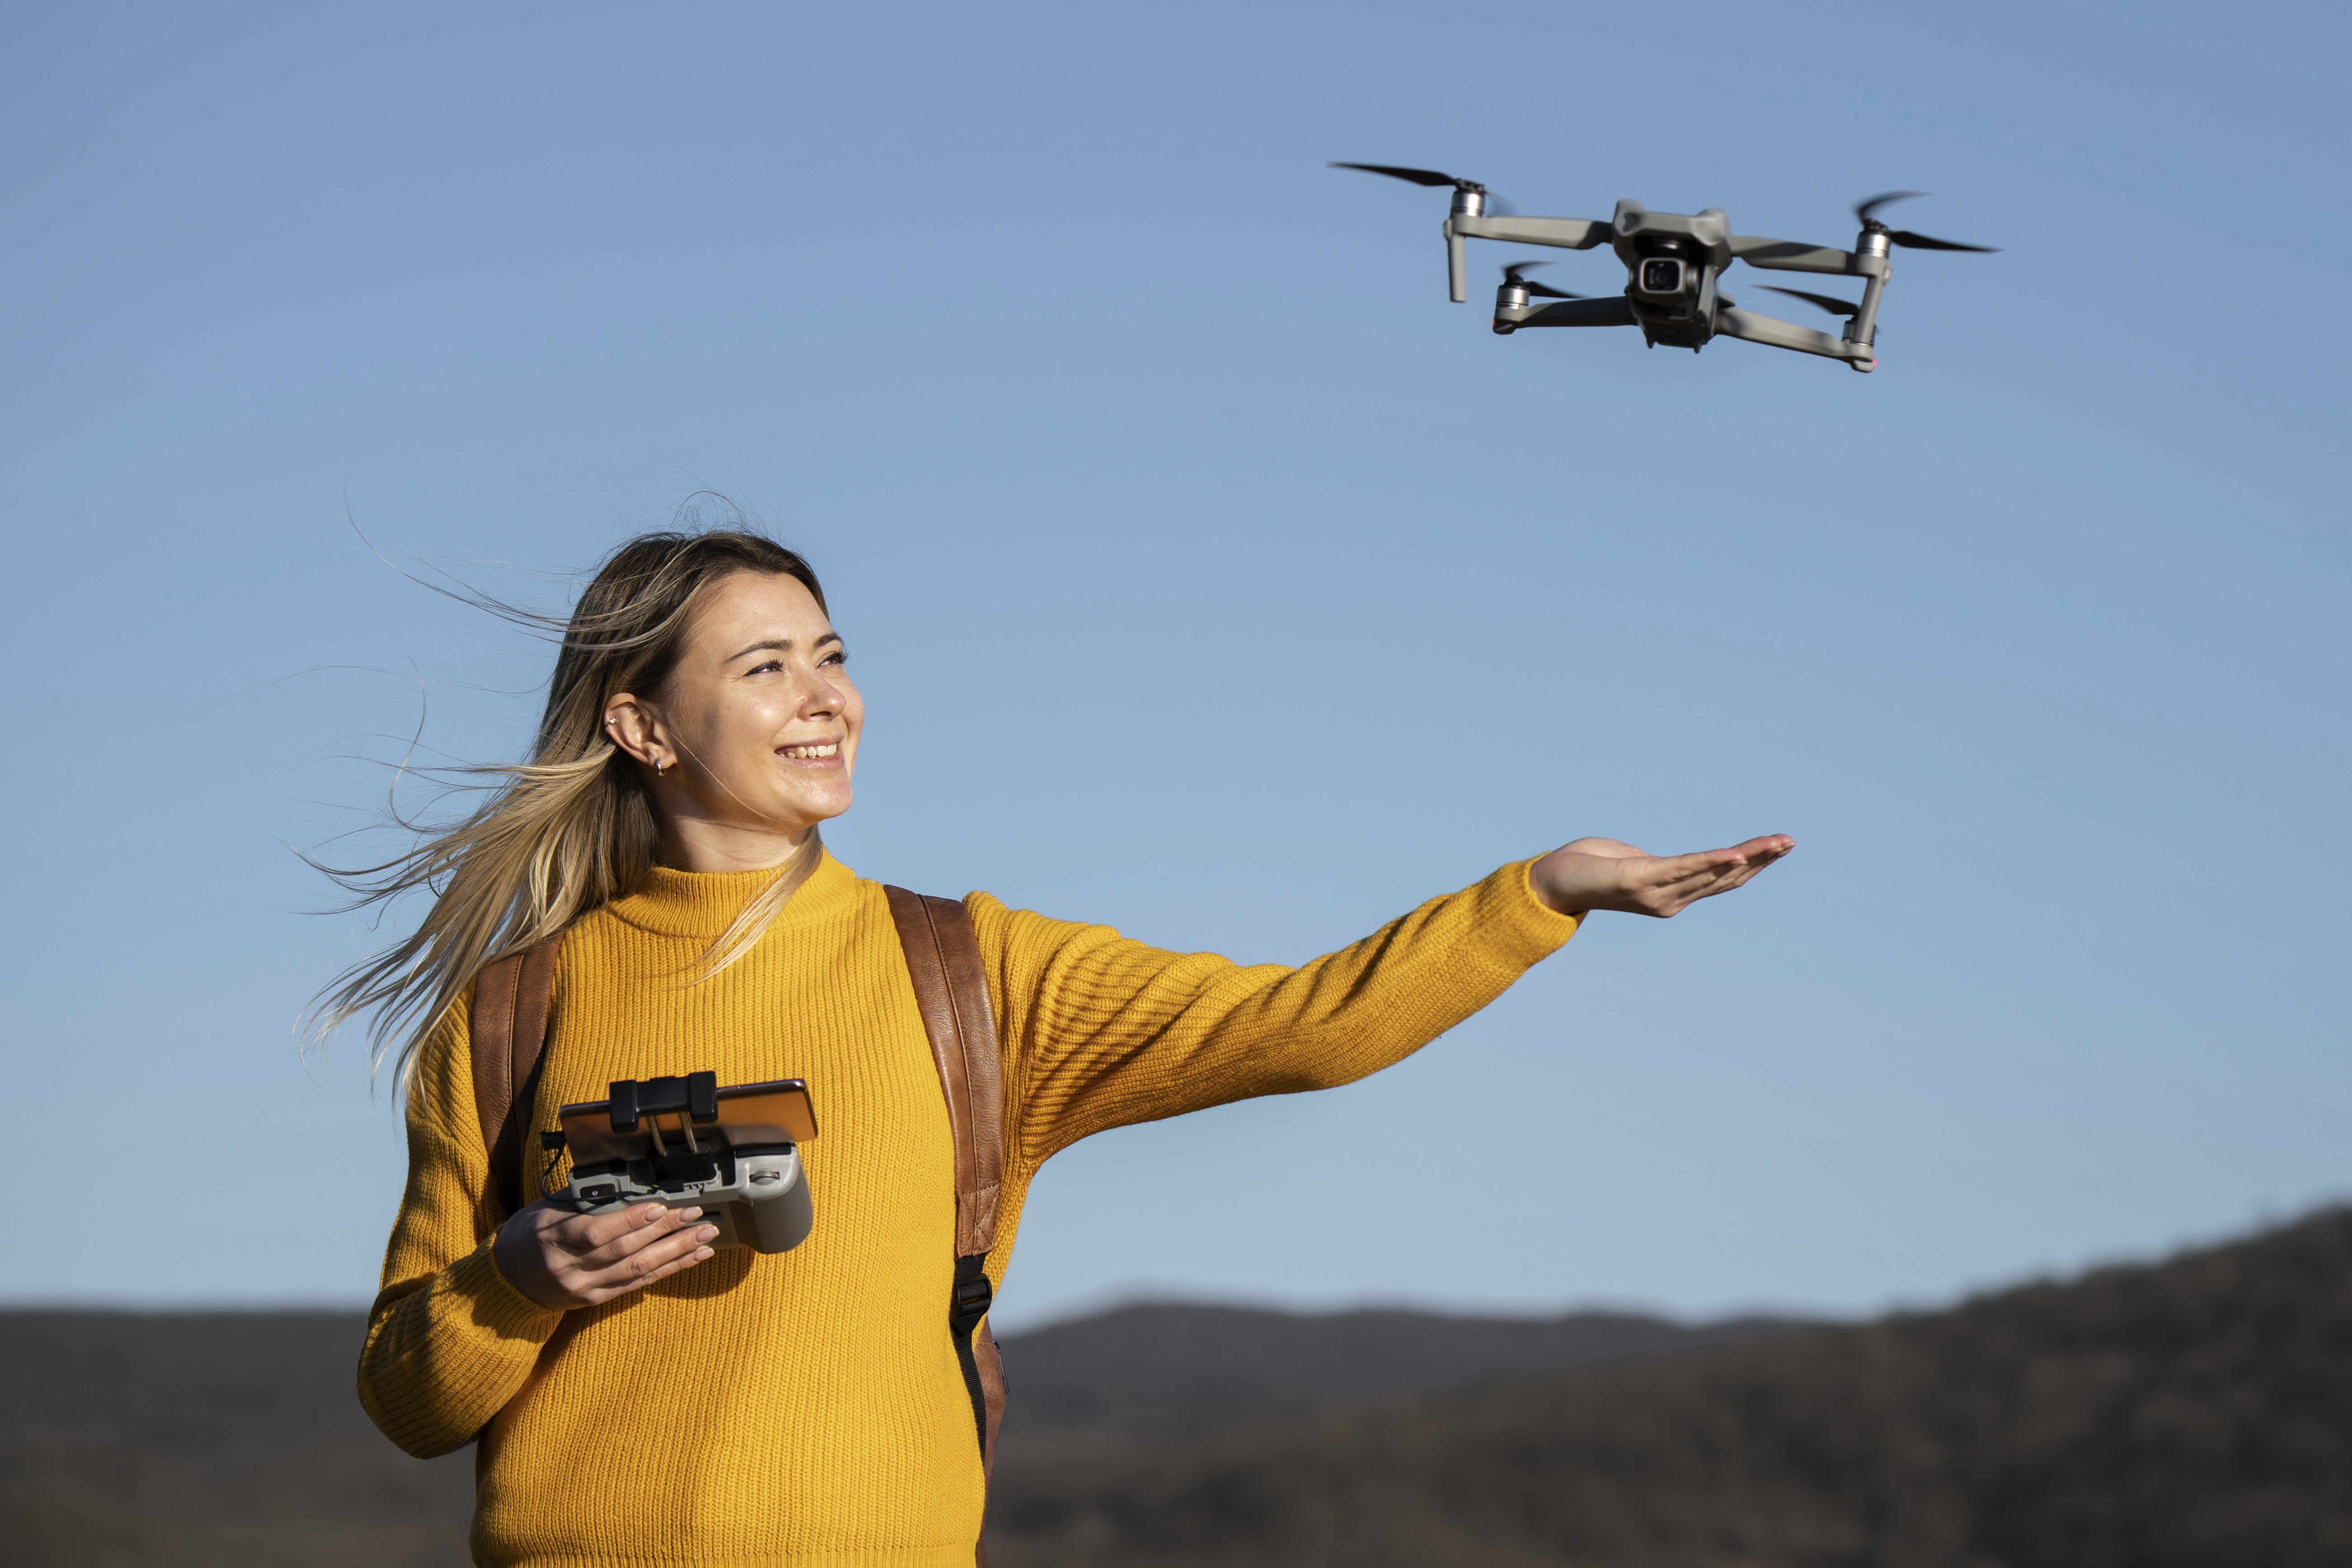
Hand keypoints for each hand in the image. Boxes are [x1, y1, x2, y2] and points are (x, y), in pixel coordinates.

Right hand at [492, 1199, 719, 1310]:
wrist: (508, 1280)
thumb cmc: (530, 1234)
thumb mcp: (546, 1210)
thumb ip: (583, 1199)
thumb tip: (625, 1181)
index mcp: (553, 1238)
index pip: (597, 1231)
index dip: (631, 1221)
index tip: (660, 1207)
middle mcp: (569, 1267)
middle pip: (625, 1250)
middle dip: (666, 1232)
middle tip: (696, 1215)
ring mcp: (583, 1287)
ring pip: (637, 1270)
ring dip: (677, 1252)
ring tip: (705, 1236)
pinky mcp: (595, 1300)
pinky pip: (638, 1284)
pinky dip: (669, 1270)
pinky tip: (692, 1257)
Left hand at [1530, 834, 1793, 918]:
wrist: (1547, 883)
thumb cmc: (1585, 868)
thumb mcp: (1629, 861)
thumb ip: (1654, 863)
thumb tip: (1663, 861)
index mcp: (1670, 894)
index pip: (1721, 879)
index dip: (1752, 865)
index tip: (1778, 847)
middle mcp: (1668, 900)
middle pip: (1725, 877)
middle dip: (1760, 858)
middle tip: (1790, 841)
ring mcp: (1655, 893)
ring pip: (1711, 872)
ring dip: (1747, 856)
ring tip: (1776, 842)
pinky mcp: (1638, 880)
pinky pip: (1682, 869)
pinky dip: (1710, 862)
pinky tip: (1734, 854)